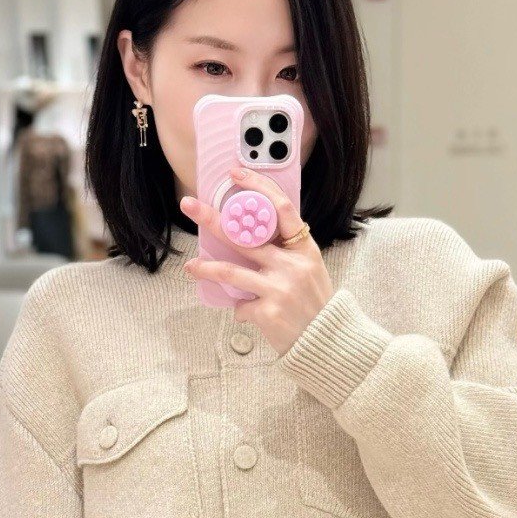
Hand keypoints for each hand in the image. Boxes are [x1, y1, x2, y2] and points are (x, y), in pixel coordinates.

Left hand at [180, 167, 332, 354]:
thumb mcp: (310, 271)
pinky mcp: (268, 313)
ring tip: (191, 266)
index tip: (236, 174)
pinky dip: (241, 310)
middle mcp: (292, 265)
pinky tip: (246, 314)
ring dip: (206, 268)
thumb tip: (251, 238)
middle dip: (213, 218)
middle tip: (190, 205)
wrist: (326, 343)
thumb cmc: (315, 305)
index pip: (281, 208)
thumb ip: (286, 253)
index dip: (258, 187)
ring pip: (230, 270)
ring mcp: (279, 288)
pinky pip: (241, 305)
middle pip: (245, 235)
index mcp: (304, 249)